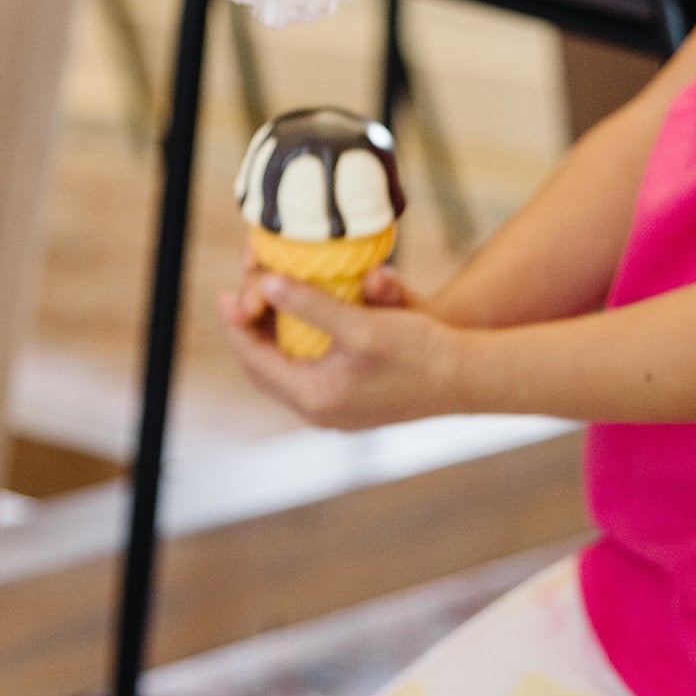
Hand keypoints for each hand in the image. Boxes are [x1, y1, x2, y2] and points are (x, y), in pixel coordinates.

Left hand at [218, 268, 463, 430]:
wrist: (468, 379)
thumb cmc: (418, 351)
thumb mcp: (360, 323)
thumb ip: (309, 305)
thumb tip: (265, 284)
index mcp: (315, 396)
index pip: (254, 360)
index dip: (236, 324)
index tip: (227, 292)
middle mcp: (320, 410)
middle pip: (264, 369)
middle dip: (250, 329)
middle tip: (242, 293)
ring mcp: (337, 410)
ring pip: (284, 371)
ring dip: (271, 337)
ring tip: (263, 302)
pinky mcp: (353, 402)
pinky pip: (307, 373)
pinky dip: (294, 346)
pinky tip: (298, 320)